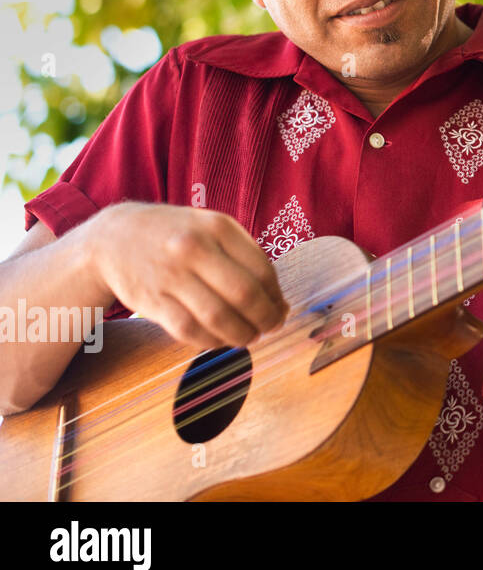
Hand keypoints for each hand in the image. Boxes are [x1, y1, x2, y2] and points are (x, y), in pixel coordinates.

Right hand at [79, 202, 288, 348]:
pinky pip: (190, 331)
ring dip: (241, 335)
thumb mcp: (212, 227)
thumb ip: (245, 256)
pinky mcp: (152, 300)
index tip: (280, 308)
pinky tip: (220, 339)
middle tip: (271, 327)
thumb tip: (278, 301)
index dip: (276, 296)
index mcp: (218, 227)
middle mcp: (194, 248)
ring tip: (249, 337)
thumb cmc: (178, 235)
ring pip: (218, 317)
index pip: (262, 269)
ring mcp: (171, 275)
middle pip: (244, 294)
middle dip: (266, 318)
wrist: (115, 237)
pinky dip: (211, 341)